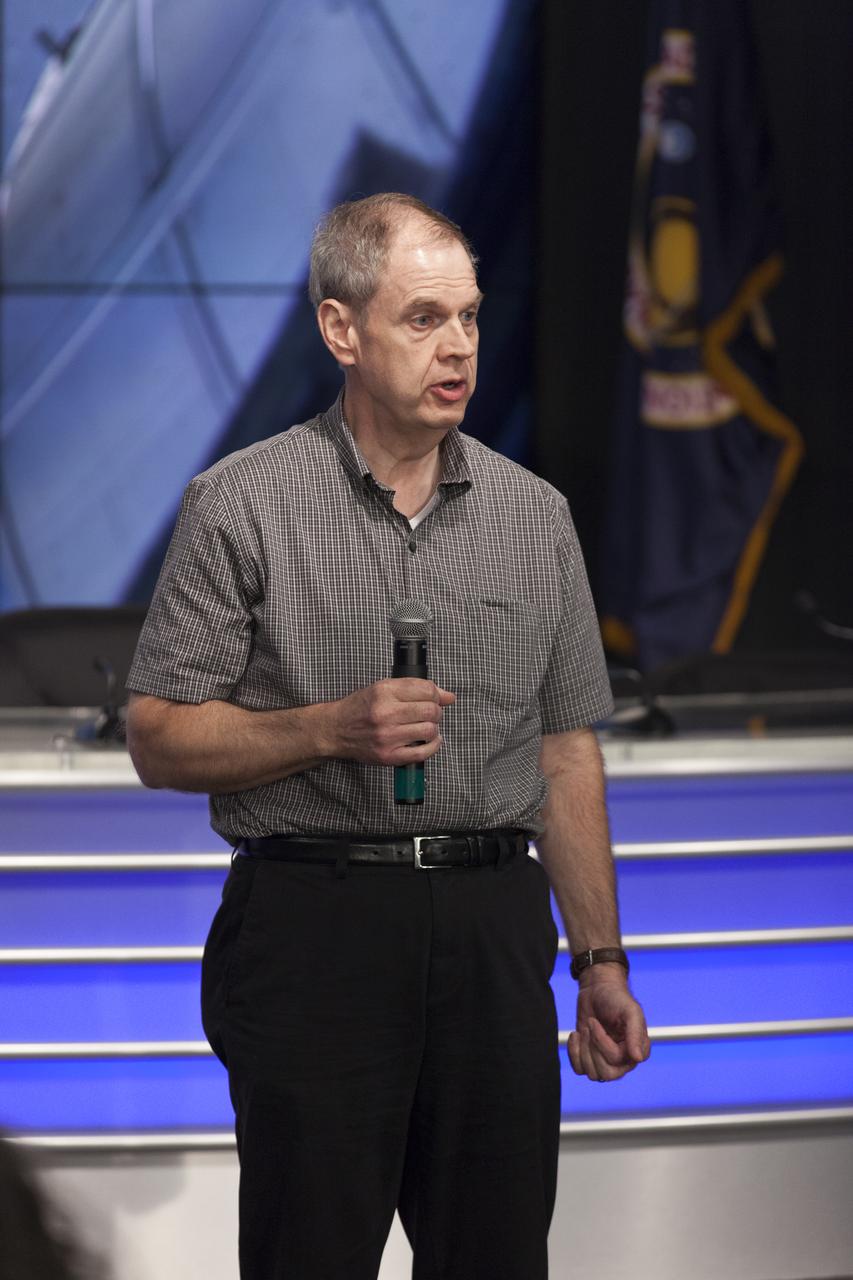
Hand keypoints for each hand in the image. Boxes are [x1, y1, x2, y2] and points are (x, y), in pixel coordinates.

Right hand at [329, 678, 455, 765]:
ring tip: (426, 726)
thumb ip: (415, 689)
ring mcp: (387, 736)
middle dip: (437, 711)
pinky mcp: (388, 756)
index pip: (426, 690)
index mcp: (384, 691)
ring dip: (434, 728)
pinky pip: (422, 753)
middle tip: (430, 714)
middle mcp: (385, 713)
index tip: (435, 698)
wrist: (336, 730)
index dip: (437, 694)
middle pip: (431, 710)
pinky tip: (429, 741)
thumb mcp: (383, 688)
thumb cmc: (360, 708)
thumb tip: (449, 696)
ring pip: (429, 730)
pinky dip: (433, 746)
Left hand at [567, 972, 650, 1082]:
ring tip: (585, 1028)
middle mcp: (624, 1061)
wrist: (597, 989)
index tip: (595, 1022)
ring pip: (593, 1074)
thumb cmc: (616, 998)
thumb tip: (638, 1058)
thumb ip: (635, 1033)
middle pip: (606, 1074)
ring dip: (583, 1049)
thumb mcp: (630, 1010)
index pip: (617, 1060)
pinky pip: (580, 1070)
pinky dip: (573, 1053)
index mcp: (638, 1051)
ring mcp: (607, 1061)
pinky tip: (577, 1034)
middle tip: (589, 1025)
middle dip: (592, 1049)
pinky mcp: (590, 1058)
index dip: (601, 1042)